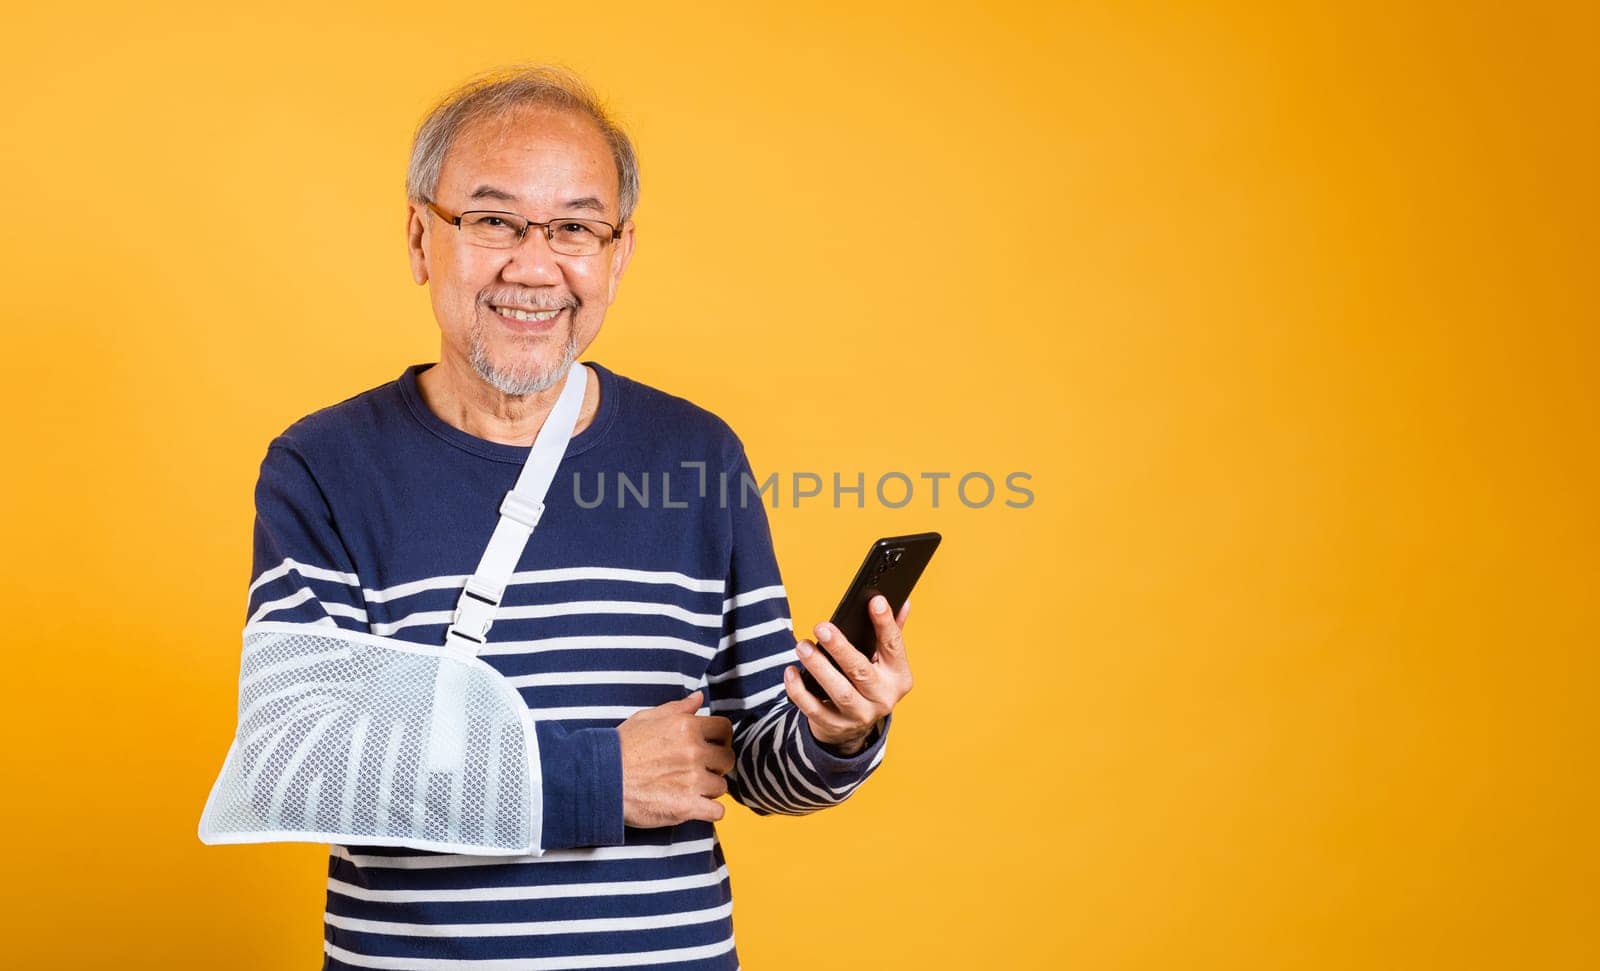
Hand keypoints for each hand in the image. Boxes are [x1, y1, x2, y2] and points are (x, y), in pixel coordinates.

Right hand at [617, 690, 734, 827]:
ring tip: (690, 789)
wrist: (600, 780)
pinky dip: (709, 812)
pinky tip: (696, 807)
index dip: (721, 738)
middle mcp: (693, 751)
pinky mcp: (686, 806)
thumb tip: (699, 698)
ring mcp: (691, 780)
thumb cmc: (620, 748)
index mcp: (686, 727)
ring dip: (709, 789)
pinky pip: (717, 812)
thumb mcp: (646, 718)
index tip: (714, 746)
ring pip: (721, 786)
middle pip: (726, 759)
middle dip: (716, 765)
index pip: (724, 728)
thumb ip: (677, 708)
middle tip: (699, 770)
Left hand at [784, 595, 913, 755]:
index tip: (874, 600)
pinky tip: (791, 672)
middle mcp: (883, 698)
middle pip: (861, 671)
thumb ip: (891, 633)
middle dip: (840, 648)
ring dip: (819, 667)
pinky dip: (800, 691)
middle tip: (821, 627)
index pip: (893, 646)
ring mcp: (859, 715)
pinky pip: (814, 709)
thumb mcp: (885, 662)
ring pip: (839, 691)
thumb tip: (903, 602)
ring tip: (802, 646)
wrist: (854, 730)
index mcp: (898, 677)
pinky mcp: (835, 726)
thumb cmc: (869, 682)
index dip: (885, 623)